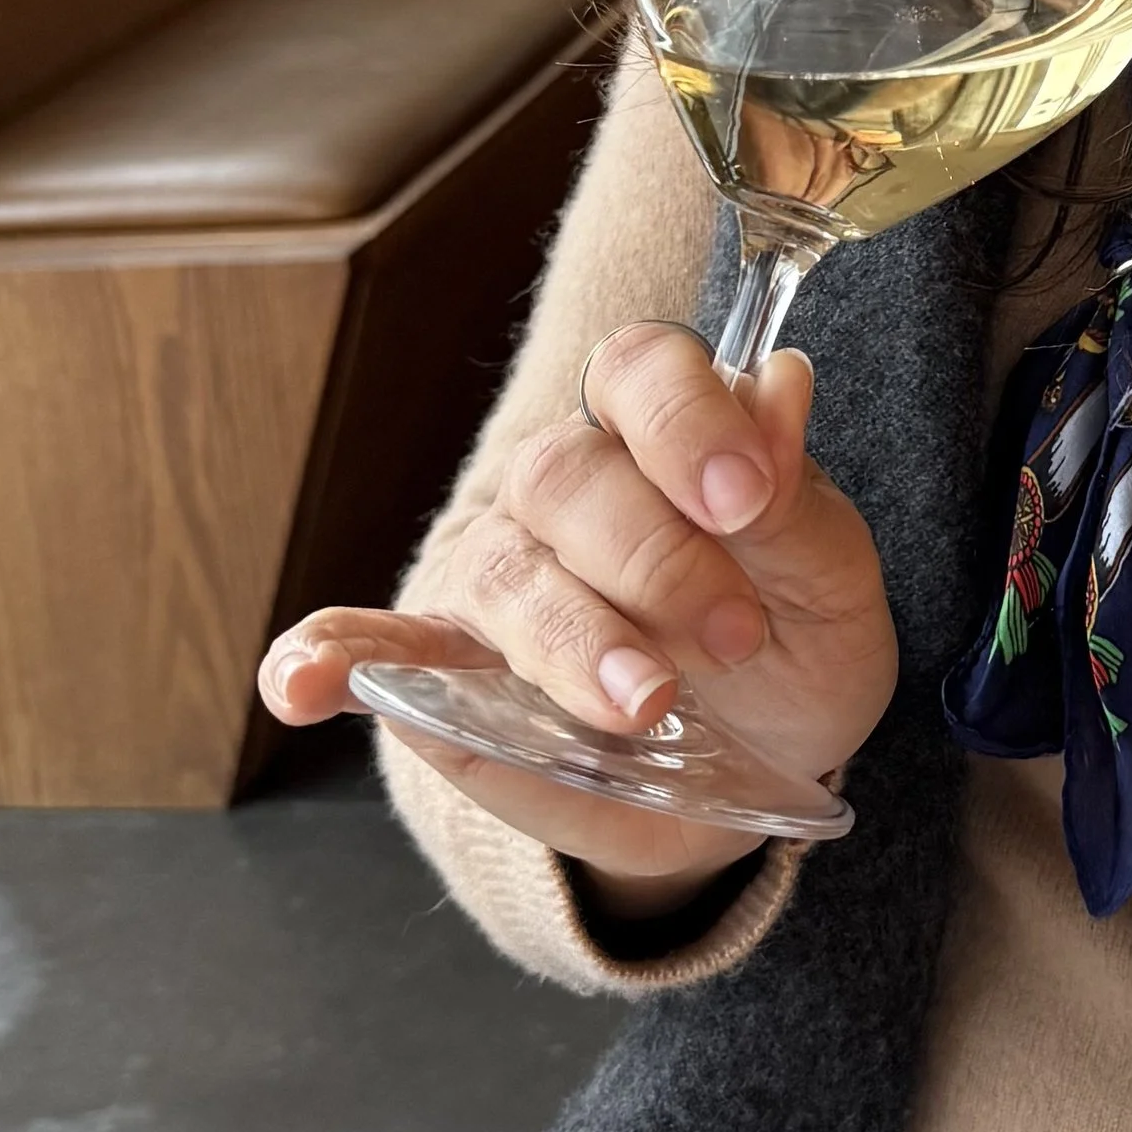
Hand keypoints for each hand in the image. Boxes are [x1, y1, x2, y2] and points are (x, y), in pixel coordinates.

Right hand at [259, 329, 897, 895]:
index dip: (687, 421)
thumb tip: (782, 385)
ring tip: (640, 706)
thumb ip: (797, 503)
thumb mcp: (830, 583)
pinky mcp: (444, 672)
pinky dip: (330, 660)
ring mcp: (493, 577)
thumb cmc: (793, 643)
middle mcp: (562, 490)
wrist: (763, 760)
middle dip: (655, 559)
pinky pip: (375, 653)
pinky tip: (301, 684)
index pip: (642, 370)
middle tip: (732, 638)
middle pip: (568, 477)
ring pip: (505, 575)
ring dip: (569, 640)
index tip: (745, 498)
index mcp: (657, 435)